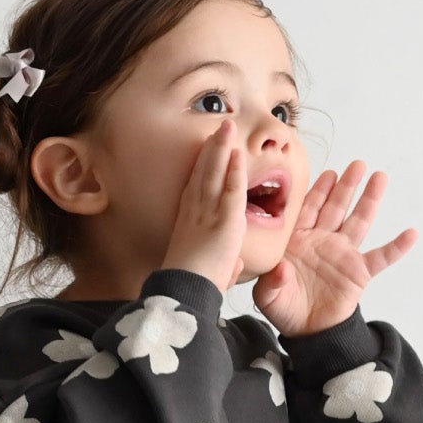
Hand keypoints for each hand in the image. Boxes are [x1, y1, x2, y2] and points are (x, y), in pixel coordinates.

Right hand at [161, 119, 247, 298]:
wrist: (185, 296)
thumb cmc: (192, 290)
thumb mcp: (210, 274)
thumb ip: (225, 266)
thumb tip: (233, 266)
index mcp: (187, 226)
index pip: (195, 189)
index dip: (201, 168)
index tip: (207, 150)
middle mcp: (194, 215)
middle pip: (203, 174)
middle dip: (211, 150)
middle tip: (219, 128)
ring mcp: (207, 216)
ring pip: (215, 175)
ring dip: (222, 149)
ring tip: (228, 127)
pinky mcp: (224, 223)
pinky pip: (231, 191)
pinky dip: (235, 171)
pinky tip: (238, 154)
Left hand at [251, 160, 416, 335]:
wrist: (308, 332)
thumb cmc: (285, 309)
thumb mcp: (266, 296)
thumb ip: (270, 280)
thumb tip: (281, 269)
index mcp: (299, 240)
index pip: (309, 209)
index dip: (319, 191)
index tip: (329, 173)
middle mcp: (323, 241)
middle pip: (337, 207)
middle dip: (347, 185)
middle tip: (357, 164)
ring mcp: (343, 254)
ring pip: (359, 221)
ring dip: (369, 200)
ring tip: (380, 177)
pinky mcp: (359, 272)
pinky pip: (381, 257)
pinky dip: (396, 247)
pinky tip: (411, 233)